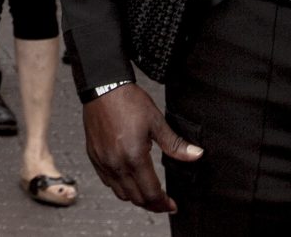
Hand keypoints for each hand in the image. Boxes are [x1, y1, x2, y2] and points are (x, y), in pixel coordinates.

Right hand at [79, 82, 201, 212]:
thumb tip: (196, 155)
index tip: (172, 205)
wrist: (103, 86)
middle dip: (152, 204)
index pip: (151, 193)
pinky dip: (120, 187)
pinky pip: (107, 182)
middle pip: (136, 198)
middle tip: (163, 202)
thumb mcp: (156, 122)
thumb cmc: (127, 101)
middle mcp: (116, 163)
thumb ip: (175, 144)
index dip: (164, 204)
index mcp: (134, 156)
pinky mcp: (94, 157)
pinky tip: (129, 180)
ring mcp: (103, 162)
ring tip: (148, 192)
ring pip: (121, 194)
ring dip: (136, 197)